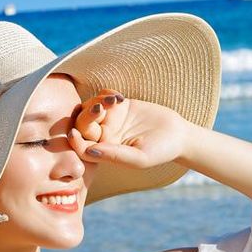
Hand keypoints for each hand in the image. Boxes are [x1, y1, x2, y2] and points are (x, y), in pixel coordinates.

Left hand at [67, 89, 195, 169]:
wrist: (178, 134)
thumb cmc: (160, 151)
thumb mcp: (139, 158)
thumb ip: (114, 155)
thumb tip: (89, 150)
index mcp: (104, 152)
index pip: (82, 147)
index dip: (74, 142)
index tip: (73, 134)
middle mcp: (104, 135)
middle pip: (82, 125)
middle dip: (86, 117)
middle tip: (99, 109)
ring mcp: (110, 119)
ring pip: (91, 108)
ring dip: (97, 102)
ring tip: (114, 101)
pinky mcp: (119, 105)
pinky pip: (103, 96)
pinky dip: (106, 94)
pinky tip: (119, 97)